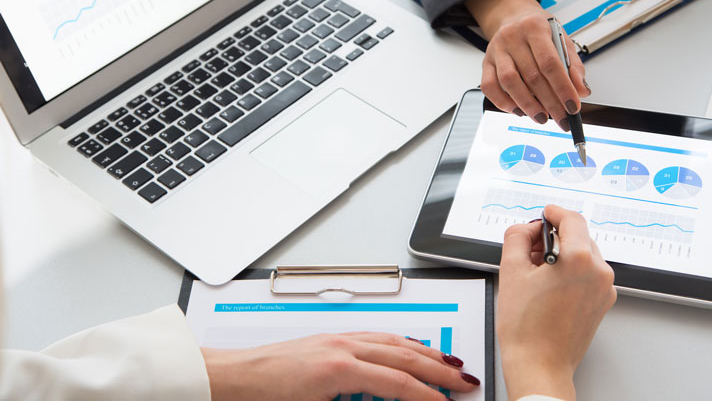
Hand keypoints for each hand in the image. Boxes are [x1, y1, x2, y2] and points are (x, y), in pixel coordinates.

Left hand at [201, 332, 479, 400]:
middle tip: (464, 381)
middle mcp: (341, 347)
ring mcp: (336, 338)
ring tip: (448, 362)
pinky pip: (376, 336)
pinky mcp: (329, 338)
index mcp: (338, 369)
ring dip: (425, 351)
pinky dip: (400, 341)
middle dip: (438, 369)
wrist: (227, 378)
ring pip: (393, 341)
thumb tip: (384, 400)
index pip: (398, 384)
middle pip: (403, 356)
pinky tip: (407, 346)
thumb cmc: (260, 399)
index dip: (428, 397)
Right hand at [465, 0, 589, 128]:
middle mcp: (513, 37)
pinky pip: (489, 87)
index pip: (550, 63)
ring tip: (541, 117)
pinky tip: (519, 110)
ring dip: (527, 105)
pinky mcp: (486, 63)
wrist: (513, 16)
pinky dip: (504, 103)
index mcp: (535, 28)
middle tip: (561, 118)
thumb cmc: (539, 30)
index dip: (562, 88)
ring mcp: (496, 50)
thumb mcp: (562, 39)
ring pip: (509, 82)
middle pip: (531, 76)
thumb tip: (581, 90)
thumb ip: (573, 65)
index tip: (573, 107)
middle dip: (549, 103)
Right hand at [496, 206, 616, 400]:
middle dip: (554, 237)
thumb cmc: (526, 328)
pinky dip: (571, 272)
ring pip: (584, 255)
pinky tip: (548, 287)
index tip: (545, 214)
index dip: (555, 213)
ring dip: (562, 255)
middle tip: (529, 249)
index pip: (571, 219)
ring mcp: (603, 289)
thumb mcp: (511, 271)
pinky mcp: (602, 303)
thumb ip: (517, 237)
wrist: (539, 365)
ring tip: (536, 274)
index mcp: (579, 259)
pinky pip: (588, 275)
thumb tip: (527, 228)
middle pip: (579, 236)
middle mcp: (598, 272)